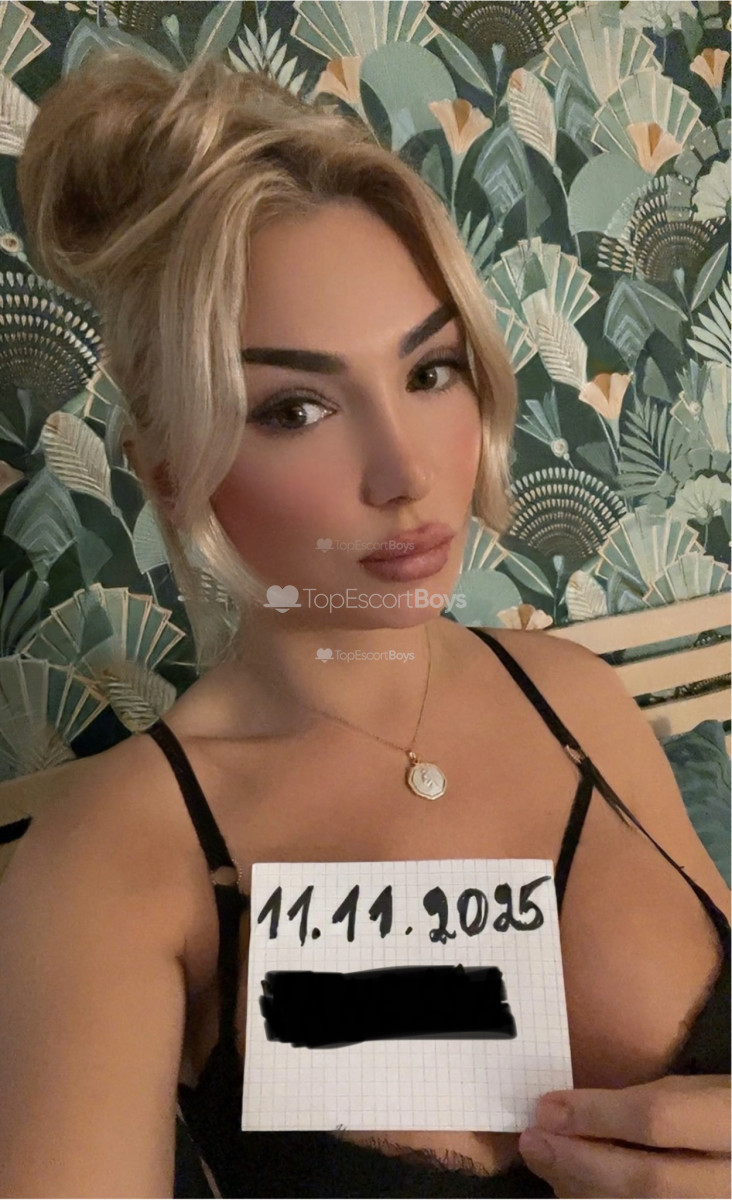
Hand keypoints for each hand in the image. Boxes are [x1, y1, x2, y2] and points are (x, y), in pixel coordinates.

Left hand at [518, 1075, 730, 1198]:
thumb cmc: (718, 1115)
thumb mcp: (688, 1093)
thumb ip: (630, 1105)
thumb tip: (558, 1113)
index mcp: (728, 1123)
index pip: (656, 1120)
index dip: (595, 1116)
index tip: (546, 1109)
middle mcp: (726, 1182)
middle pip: (644, 1182)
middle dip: (578, 1162)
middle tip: (533, 1144)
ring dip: (582, 1190)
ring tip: (548, 1164)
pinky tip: (573, 1188)